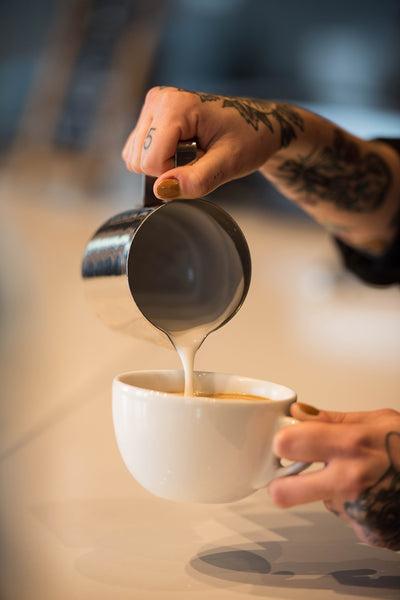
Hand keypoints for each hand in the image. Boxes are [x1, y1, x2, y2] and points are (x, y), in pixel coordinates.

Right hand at [122, 86, 303, 199]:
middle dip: (167, 169)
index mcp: (177, 105)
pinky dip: (159, 160)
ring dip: (163, 165)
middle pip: (138, 160)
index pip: (151, 160)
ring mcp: (152, 106)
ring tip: (192, 152)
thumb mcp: (229, 164)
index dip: (174, 174)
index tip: (202, 162)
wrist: (257, 124)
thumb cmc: (249, 138)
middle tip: (199, 157)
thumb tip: (162, 190)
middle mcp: (158, 99)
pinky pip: (137, 153)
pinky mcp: (149, 116)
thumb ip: (197, 180)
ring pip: (134, 158)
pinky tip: (181, 150)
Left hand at [269, 404, 399, 549]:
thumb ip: (333, 419)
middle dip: (279, 486)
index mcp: (351, 444)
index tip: (286, 442)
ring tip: (363, 478)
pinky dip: (354, 506)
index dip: (282, 442)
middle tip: (286, 478)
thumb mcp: (380, 420)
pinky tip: (375, 493)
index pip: (287, 444)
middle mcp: (350, 480)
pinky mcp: (367, 532)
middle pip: (283, 494)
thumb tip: (298, 414)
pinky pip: (345, 515)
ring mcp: (358, 512)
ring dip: (331, 491)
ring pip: (321, 502)